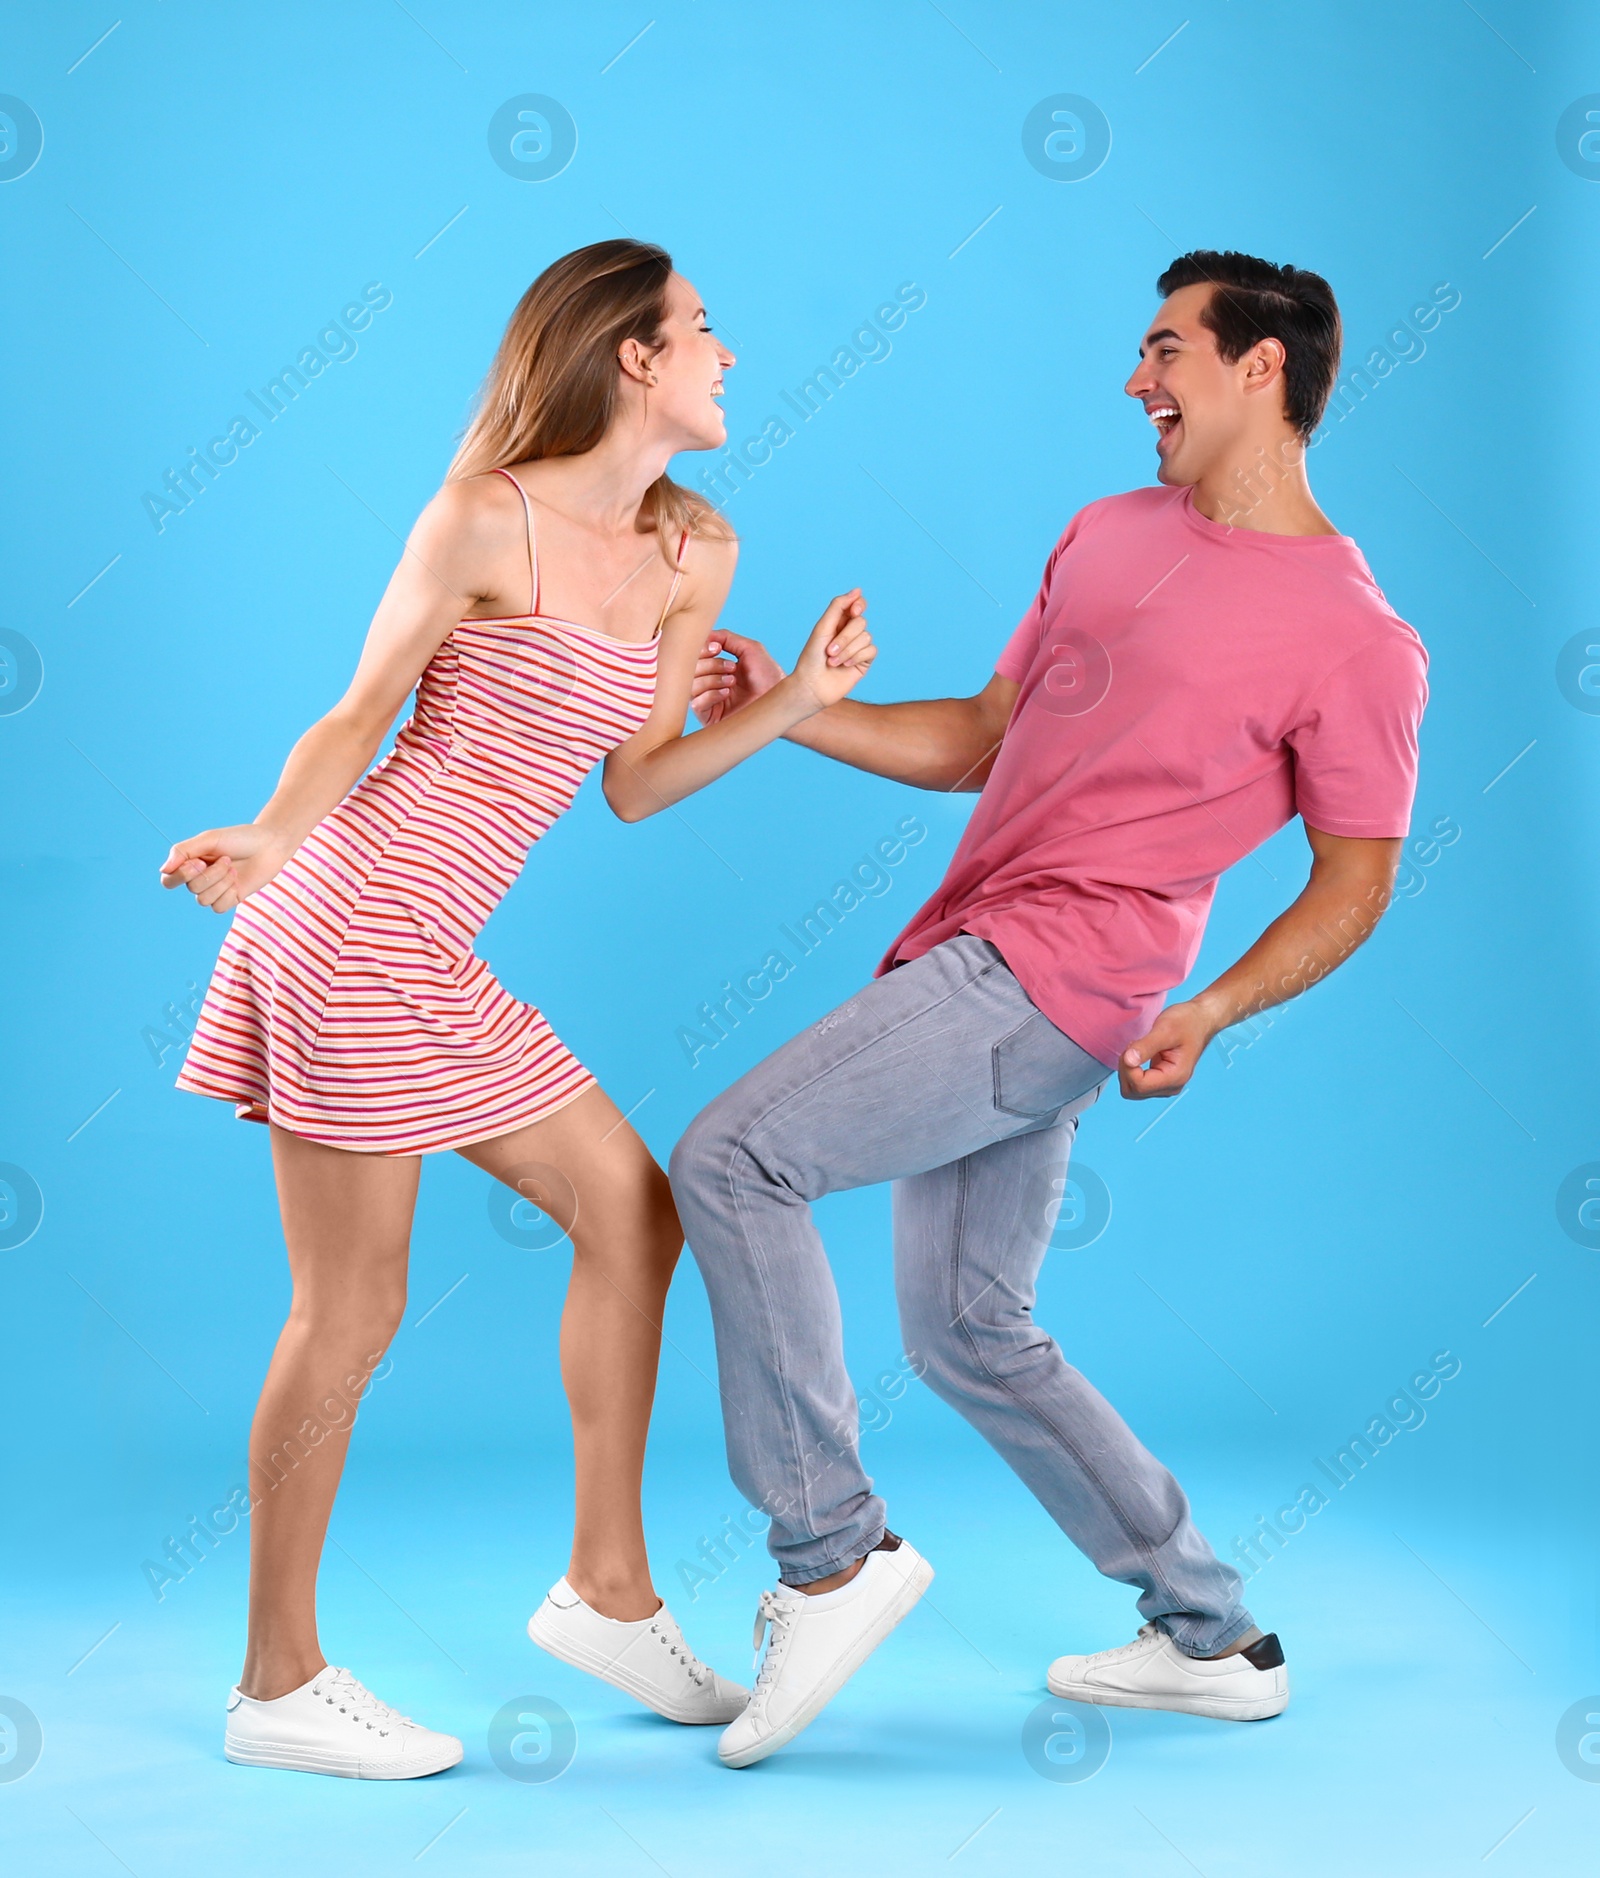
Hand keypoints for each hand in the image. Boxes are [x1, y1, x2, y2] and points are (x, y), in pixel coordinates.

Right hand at [159, 824, 288, 913]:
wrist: (270, 845)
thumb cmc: (239, 838)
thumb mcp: (209, 839)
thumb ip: (183, 851)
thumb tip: (164, 870)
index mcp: (190, 863)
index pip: (169, 880)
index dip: (181, 875)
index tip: (200, 861)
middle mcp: (200, 879)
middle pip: (191, 888)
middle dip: (210, 875)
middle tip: (225, 859)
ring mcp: (215, 890)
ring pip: (203, 900)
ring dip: (221, 882)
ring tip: (233, 867)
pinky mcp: (230, 899)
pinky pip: (218, 907)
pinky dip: (228, 892)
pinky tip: (237, 880)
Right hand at [691, 628, 784, 725]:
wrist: (778, 702)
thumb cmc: (768, 676)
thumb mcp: (749, 649)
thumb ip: (726, 637)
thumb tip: (704, 634)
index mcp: (715, 668)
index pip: (694, 656)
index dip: (701, 649)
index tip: (718, 648)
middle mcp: (709, 683)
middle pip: (690, 669)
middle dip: (710, 664)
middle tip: (732, 667)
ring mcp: (708, 701)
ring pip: (691, 685)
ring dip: (711, 679)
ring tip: (732, 681)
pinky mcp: (709, 717)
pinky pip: (696, 703)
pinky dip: (711, 695)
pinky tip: (727, 693)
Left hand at [787, 590, 874, 711]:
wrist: (811, 686)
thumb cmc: (812, 657)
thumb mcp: (823, 627)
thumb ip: (839, 606)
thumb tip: (858, 590)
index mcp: (839, 622)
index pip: (857, 605)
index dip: (859, 605)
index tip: (854, 611)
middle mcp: (850, 633)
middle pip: (861, 622)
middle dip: (844, 637)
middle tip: (829, 650)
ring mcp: (858, 647)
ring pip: (866, 637)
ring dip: (847, 650)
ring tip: (832, 661)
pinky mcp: (864, 661)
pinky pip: (871, 650)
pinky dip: (856, 657)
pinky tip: (844, 666)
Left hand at [1118, 1000, 1214, 1099]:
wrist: (1200, 1019)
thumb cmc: (1187, 1022)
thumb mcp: (1165, 1029)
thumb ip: (1146, 1046)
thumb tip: (1128, 1060)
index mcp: (1175, 1077)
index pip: (1139, 1085)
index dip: (1128, 1068)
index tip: (1132, 1047)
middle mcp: (1171, 1087)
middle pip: (1133, 1091)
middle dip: (1126, 1069)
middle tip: (1135, 1046)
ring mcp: (1166, 1086)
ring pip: (1132, 1089)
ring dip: (1128, 1069)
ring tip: (1140, 1048)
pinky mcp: (1160, 1081)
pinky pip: (1137, 1083)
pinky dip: (1132, 1069)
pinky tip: (1141, 1053)